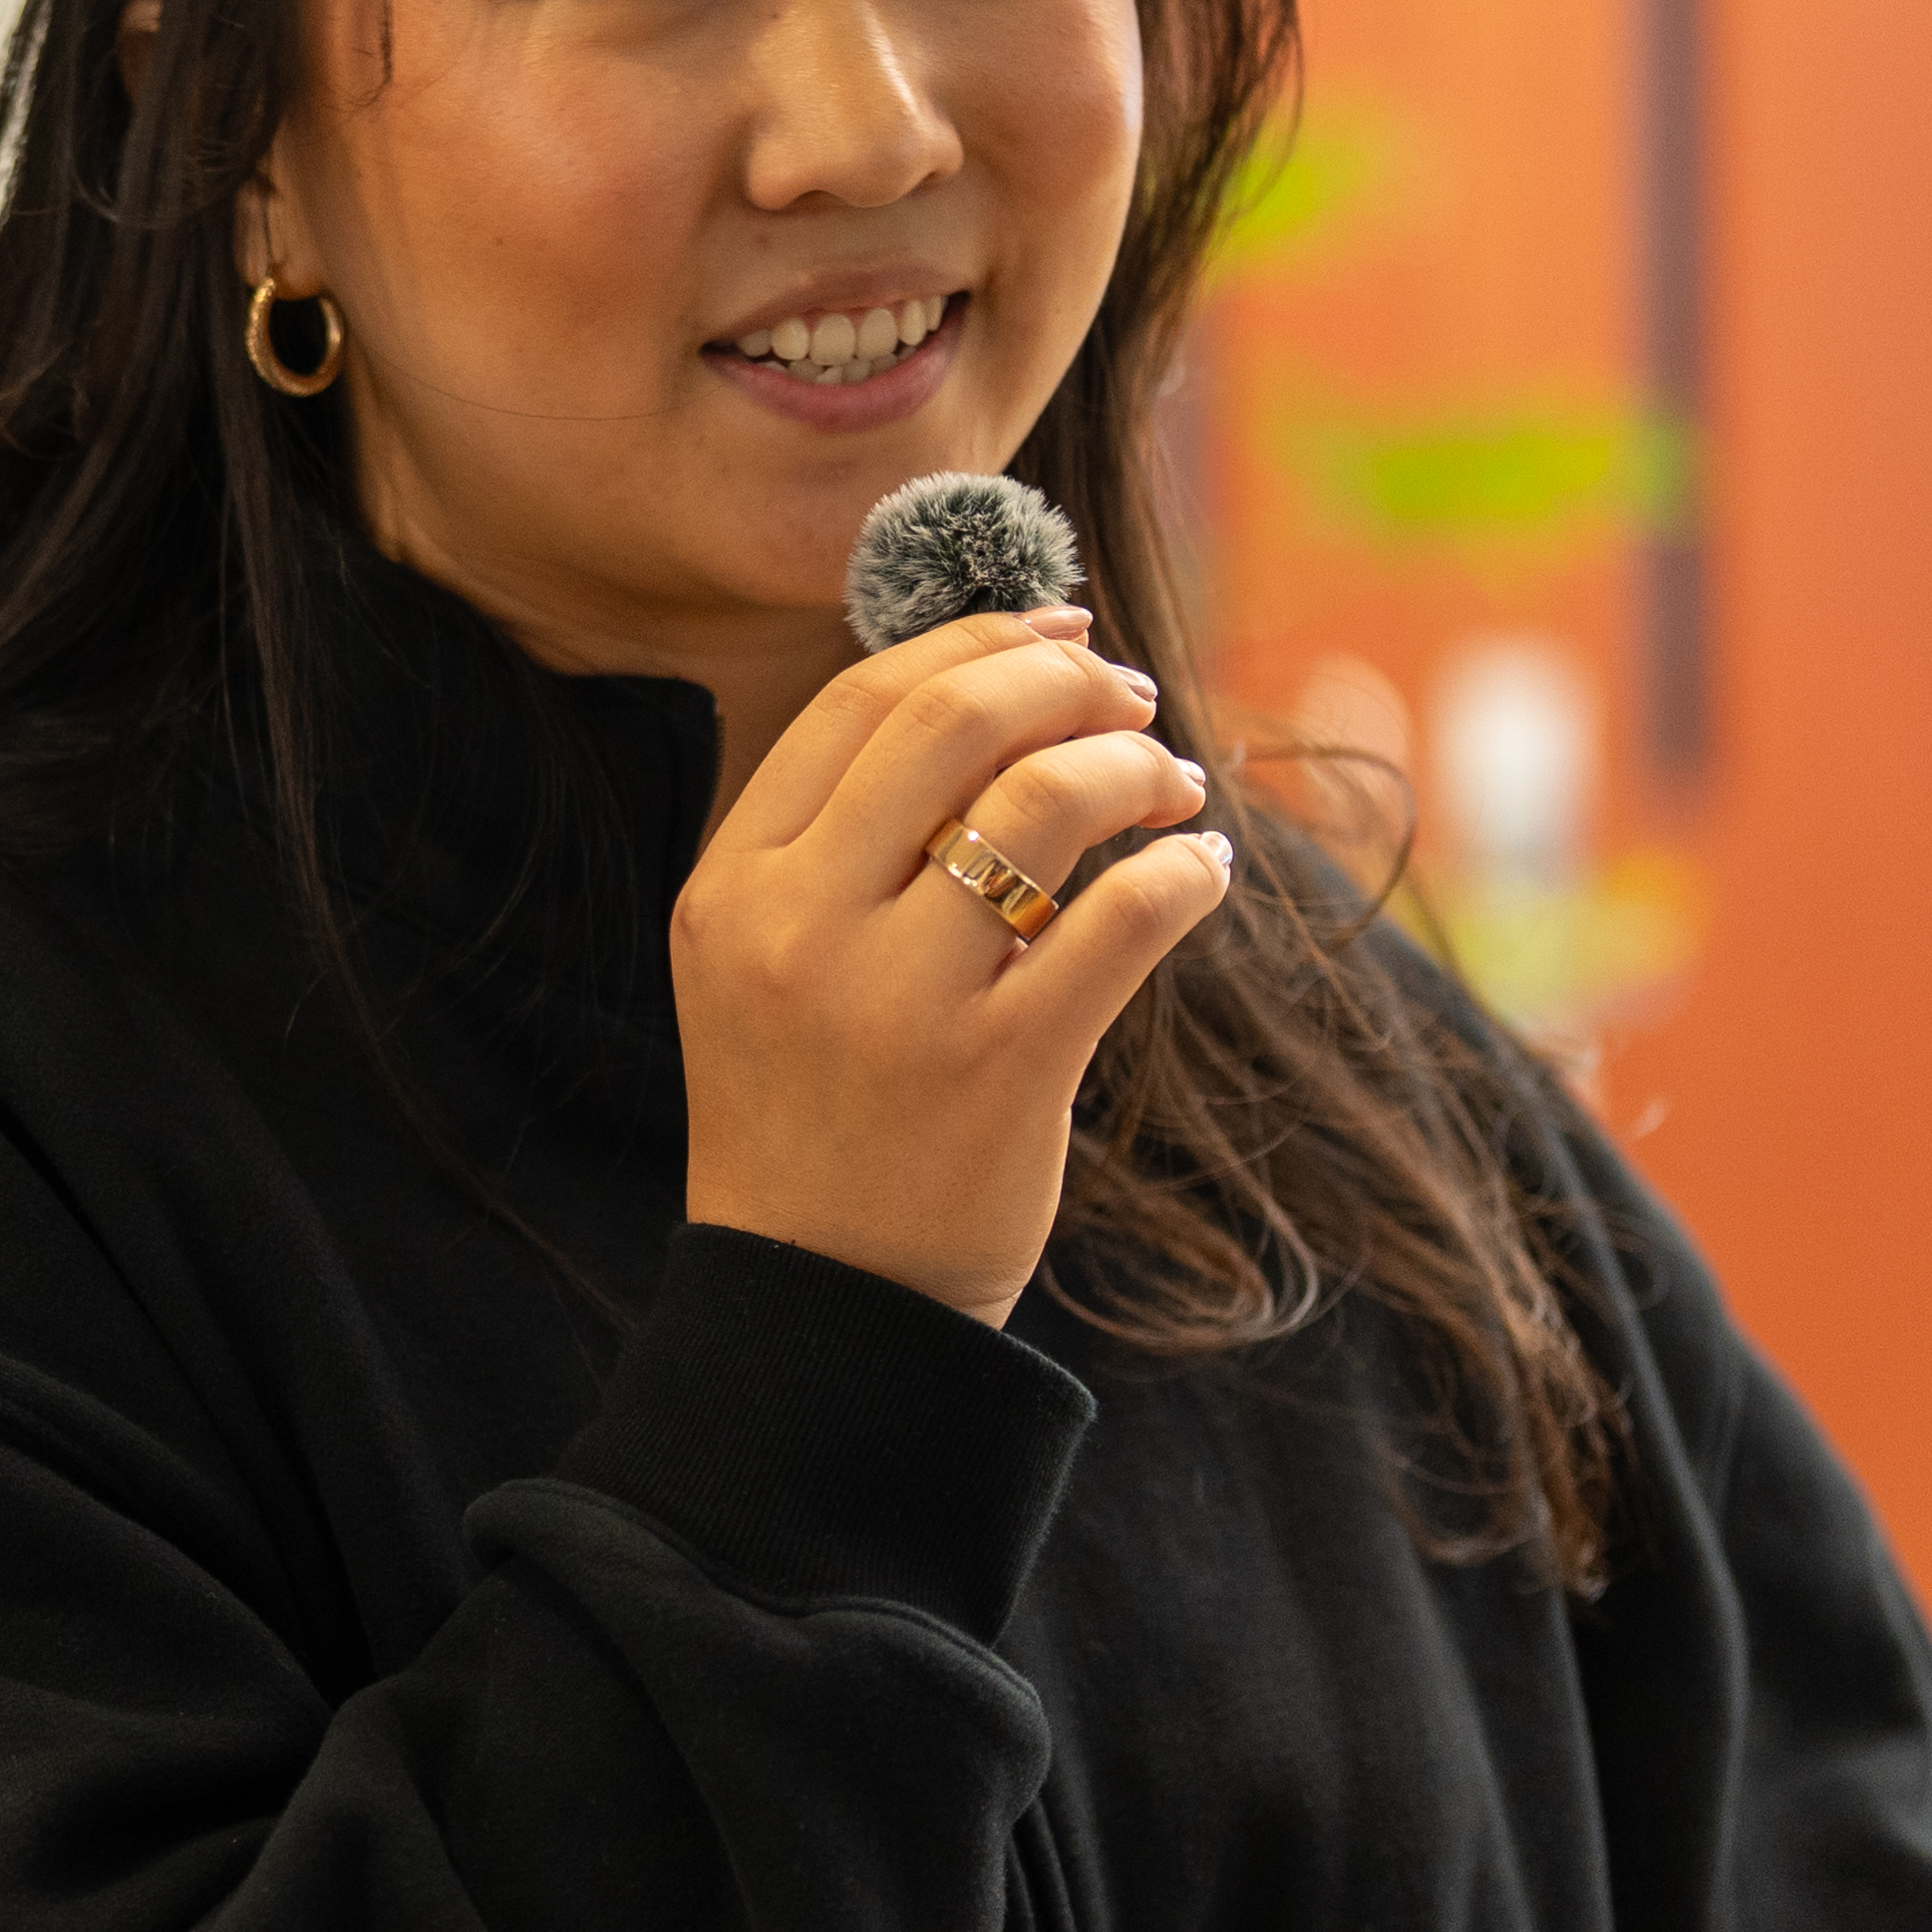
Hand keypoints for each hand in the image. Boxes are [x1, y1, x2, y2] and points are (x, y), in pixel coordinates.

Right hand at [668, 607, 1240, 1326]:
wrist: (825, 1301)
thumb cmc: (816, 1110)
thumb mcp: (764, 961)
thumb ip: (837, 837)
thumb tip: (987, 683)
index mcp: (731, 886)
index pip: (859, 702)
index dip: (975, 637)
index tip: (1060, 630)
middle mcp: (798, 928)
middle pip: (951, 723)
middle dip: (1066, 681)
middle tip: (1131, 699)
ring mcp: (896, 999)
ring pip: (1044, 801)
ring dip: (1136, 768)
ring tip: (1173, 790)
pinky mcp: (1000, 1068)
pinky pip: (1124, 917)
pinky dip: (1185, 873)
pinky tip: (1199, 875)